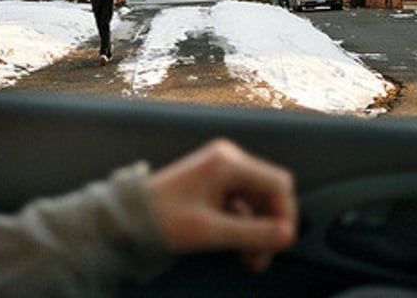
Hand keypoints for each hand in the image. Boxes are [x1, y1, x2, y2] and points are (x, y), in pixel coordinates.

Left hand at [148, 139, 296, 271]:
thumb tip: (287, 235)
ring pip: (257, 201)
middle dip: (269, 226)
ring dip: (257, 230)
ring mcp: (221, 170)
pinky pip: (242, 203)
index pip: (279, 183)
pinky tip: (237, 246)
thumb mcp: (211, 231)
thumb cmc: (162, 218)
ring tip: (248, 258)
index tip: (282, 242)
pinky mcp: (215, 183)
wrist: (129, 217)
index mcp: (228, 162)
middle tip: (261, 257)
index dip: (286, 214)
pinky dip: (243, 225)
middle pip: (269, 193)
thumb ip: (254, 233)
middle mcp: (228, 160)